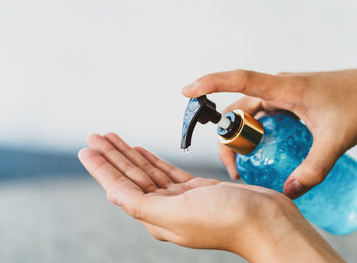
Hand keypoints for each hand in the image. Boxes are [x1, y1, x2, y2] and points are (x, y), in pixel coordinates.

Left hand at [78, 133, 343, 262]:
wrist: (267, 221)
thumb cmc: (228, 221)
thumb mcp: (179, 214)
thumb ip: (142, 205)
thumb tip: (111, 194)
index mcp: (157, 217)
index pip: (121, 187)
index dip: (103, 167)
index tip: (87, 149)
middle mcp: (165, 208)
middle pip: (132, 176)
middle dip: (113, 156)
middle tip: (96, 136)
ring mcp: (181, 198)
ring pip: (148, 171)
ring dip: (130, 154)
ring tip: (113, 138)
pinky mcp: (196, 188)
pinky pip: (167, 171)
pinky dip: (153, 159)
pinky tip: (142, 150)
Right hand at [182, 67, 356, 197]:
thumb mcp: (337, 140)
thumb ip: (314, 169)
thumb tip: (289, 192)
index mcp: (285, 89)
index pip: (240, 80)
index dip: (211, 83)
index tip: (187, 91)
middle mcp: (278, 88)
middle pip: (238, 109)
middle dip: (229, 138)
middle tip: (236, 169)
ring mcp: (283, 94)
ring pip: (248, 113)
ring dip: (242, 137)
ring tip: (246, 164)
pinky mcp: (288, 101)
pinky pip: (262, 115)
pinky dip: (255, 133)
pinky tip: (263, 151)